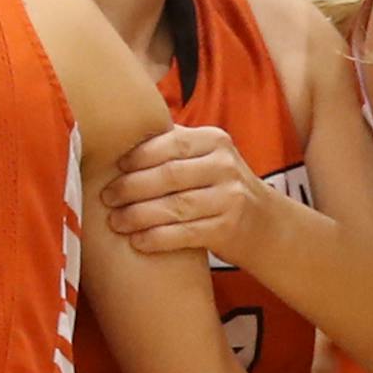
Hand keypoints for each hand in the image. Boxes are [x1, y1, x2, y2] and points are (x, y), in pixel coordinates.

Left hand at [103, 125, 273, 262]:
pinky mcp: (228, 229)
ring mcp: (230, 198)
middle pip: (169, 175)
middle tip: (106, 197)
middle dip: (131, 187)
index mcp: (215, 140)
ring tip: (115, 222)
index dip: (137, 156)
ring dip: (138, 215)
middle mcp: (225, 166)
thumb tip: (117, 131)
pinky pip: (185, 234)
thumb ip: (172, 143)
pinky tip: (138, 241)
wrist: (265, 224)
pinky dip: (157, 238)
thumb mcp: (206, 156)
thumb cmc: (219, 185)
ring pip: (174, 206)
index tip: (113, 167)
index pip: (169, 144)